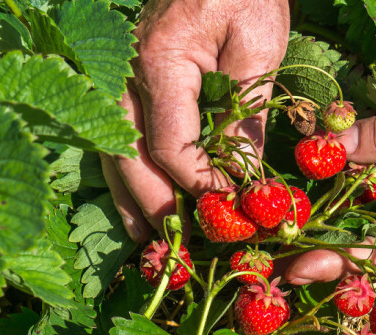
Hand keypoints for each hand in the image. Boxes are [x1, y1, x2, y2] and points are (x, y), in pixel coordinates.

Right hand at [101, 0, 289, 241]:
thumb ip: (247, 109)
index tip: (231, 206)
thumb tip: (247, 173)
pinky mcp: (133, 82)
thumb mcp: (259, 45)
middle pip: (129, 156)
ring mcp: (123, 78)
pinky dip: (132, 173)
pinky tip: (141, 203)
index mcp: (160, 64)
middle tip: (178, 247)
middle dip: (154, 205)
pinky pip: (124, 134)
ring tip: (150, 240)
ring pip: (116, 150)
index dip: (199, 183)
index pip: (171, 144)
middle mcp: (128, 75)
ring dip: (133, 198)